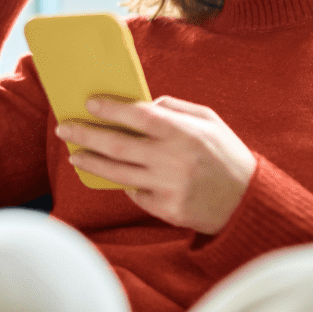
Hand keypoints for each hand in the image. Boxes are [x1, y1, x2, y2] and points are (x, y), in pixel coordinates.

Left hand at [55, 96, 257, 234]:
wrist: (247, 201)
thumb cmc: (227, 154)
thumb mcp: (210, 121)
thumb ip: (176, 108)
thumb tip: (144, 103)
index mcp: (183, 132)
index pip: (138, 115)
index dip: (110, 108)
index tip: (89, 102)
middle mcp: (172, 160)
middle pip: (117, 145)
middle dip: (86, 134)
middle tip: (65, 128)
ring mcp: (167, 187)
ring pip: (117, 173)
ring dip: (91, 162)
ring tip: (74, 155)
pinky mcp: (165, 209)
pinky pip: (135, 194)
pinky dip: (124, 183)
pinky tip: (116, 176)